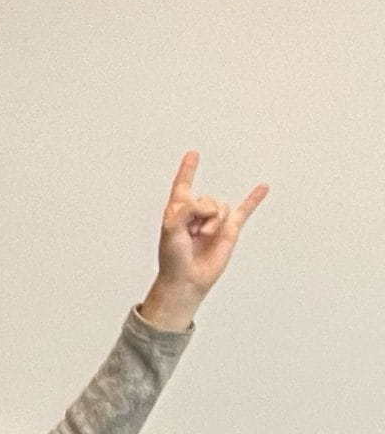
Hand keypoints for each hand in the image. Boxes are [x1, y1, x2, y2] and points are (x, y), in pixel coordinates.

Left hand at [138, 151, 266, 330]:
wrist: (187, 279)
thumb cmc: (173, 259)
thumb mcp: (170, 230)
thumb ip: (184, 209)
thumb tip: (205, 204)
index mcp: (178, 211)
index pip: (183, 185)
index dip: (188, 170)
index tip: (193, 154)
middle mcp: (196, 213)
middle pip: (206, 198)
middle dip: (201, 213)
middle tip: (192, 232)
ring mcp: (214, 221)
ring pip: (220, 206)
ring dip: (213, 220)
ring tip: (203, 236)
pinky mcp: (229, 230)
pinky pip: (245, 210)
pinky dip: (254, 199)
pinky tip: (263, 188)